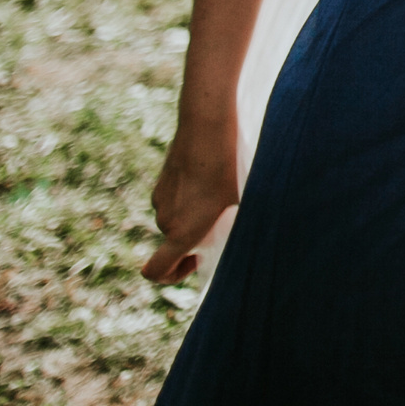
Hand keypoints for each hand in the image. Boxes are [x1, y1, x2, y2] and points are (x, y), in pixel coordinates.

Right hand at [142, 114, 237, 282]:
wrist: (207, 129)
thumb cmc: (229, 169)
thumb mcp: (241, 204)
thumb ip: (236, 229)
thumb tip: (250, 242)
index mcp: (182, 233)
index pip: (154, 272)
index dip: (171, 276)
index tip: (196, 259)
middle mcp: (165, 220)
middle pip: (171, 243)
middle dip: (192, 239)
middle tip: (220, 220)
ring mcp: (159, 199)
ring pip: (173, 218)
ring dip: (190, 215)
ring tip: (217, 195)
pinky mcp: (161, 181)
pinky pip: (172, 199)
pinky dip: (186, 197)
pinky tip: (209, 178)